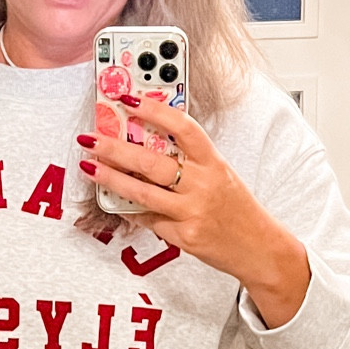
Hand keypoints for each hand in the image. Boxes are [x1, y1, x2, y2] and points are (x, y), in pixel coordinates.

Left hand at [79, 96, 311, 327]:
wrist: (259, 248)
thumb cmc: (236, 210)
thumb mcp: (220, 176)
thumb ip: (189, 162)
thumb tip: (148, 145)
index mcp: (213, 162)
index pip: (182, 127)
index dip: (154, 111)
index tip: (129, 100)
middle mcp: (203, 184)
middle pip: (152, 161)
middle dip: (116, 148)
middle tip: (92, 138)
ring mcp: (193, 212)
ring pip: (143, 192)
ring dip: (111, 178)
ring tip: (90, 167)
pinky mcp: (184, 236)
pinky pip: (149, 220)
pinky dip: (130, 210)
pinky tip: (115, 202)